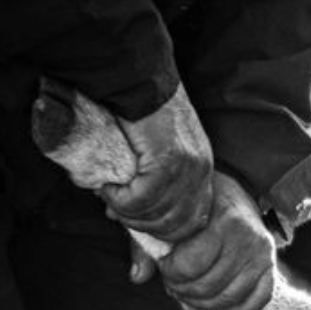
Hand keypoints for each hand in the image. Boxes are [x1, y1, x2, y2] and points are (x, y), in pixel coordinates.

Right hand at [100, 82, 212, 240]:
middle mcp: (201, 171)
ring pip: (157, 213)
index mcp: (202, 170)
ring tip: (109, 196)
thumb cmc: (140, 113)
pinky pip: (143, 198)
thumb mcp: (156, 153)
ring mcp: (187, 168)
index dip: (164, 230)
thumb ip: (151, 184)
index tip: (136, 221)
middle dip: (143, 225)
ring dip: (128, 212)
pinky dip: (121, 200)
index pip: (194, 220)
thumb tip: (127, 218)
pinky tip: (108, 188)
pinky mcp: (167, 161)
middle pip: (177, 224)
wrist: (137, 80)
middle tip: (116, 211)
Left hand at [156, 171, 276, 309]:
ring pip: (228, 298)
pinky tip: (216, 299)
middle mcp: (248, 237)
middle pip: (207, 285)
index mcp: (223, 218)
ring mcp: (263, 255)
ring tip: (190, 291)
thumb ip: (147, 244)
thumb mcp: (170, 215)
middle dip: (182, 289)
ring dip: (202, 302)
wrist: (233, 193)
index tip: (165, 263)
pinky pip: (254, 302)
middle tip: (174, 281)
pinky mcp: (271, 269)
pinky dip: (233, 308)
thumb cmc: (196, 207)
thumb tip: (137, 277)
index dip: (169, 272)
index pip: (190, 265)